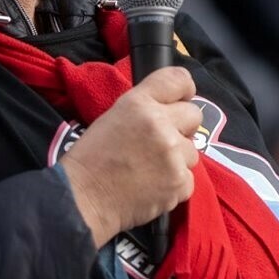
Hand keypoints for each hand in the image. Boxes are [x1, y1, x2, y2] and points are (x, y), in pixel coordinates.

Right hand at [63, 67, 201, 246]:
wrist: (84, 199)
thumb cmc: (92, 158)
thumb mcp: (114, 116)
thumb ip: (145, 107)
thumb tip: (171, 107)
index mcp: (139, 103)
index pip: (179, 79)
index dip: (184, 90)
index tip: (182, 98)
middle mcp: (161, 125)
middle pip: (194, 115)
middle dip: (182, 127)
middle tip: (161, 141)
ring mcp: (173, 155)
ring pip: (192, 150)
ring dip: (177, 159)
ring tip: (150, 168)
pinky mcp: (180, 182)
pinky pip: (189, 178)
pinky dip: (175, 184)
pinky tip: (153, 186)